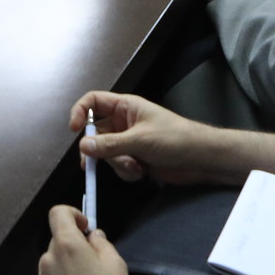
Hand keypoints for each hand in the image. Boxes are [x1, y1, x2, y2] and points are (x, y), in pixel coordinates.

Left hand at [37, 205, 132, 274]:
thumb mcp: (115, 264)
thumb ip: (101, 243)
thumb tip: (92, 236)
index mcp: (66, 245)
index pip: (57, 213)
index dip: (72, 214)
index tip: (85, 228)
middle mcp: (47, 259)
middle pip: (56, 240)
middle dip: (72, 245)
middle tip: (92, 262)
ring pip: (53, 262)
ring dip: (66, 265)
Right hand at [67, 90, 233, 186]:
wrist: (200, 159)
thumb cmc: (175, 138)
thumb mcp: (140, 140)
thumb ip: (110, 145)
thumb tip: (84, 147)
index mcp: (125, 107)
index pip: (93, 102)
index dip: (80, 112)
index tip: (74, 129)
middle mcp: (123, 123)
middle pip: (95, 134)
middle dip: (98, 151)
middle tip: (92, 164)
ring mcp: (129, 142)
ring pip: (106, 154)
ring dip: (117, 164)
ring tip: (135, 167)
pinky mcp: (135, 159)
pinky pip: (118, 166)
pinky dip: (126, 172)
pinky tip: (142, 173)